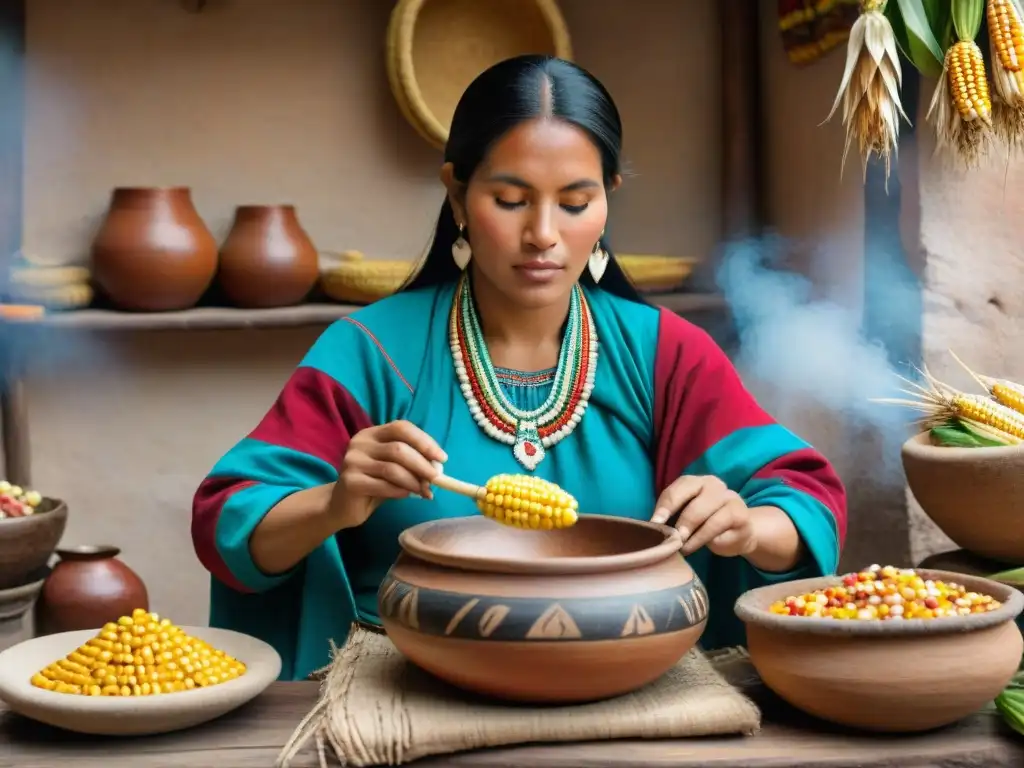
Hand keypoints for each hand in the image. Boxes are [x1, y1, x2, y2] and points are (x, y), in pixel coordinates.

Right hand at [332, 420, 446, 529]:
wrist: (343, 505)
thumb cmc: (374, 483)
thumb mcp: (394, 468)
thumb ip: (412, 464)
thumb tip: (438, 468)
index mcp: (372, 433)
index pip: (401, 428)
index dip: (424, 441)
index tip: (442, 458)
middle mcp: (360, 443)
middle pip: (399, 449)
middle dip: (422, 464)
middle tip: (436, 479)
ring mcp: (352, 461)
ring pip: (392, 469)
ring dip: (414, 481)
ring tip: (424, 491)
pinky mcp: (350, 481)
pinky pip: (383, 485)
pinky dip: (401, 491)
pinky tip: (406, 496)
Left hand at [650, 475, 755, 556]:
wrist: (738, 533)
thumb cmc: (705, 523)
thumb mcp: (686, 516)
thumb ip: (673, 516)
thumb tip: (653, 527)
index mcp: (697, 482)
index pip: (679, 488)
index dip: (665, 506)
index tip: (655, 523)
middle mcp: (714, 485)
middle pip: (694, 502)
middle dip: (681, 522)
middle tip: (672, 539)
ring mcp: (730, 498)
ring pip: (707, 517)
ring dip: (692, 535)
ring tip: (682, 547)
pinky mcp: (741, 515)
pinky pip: (719, 528)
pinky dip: (704, 539)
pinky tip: (695, 547)